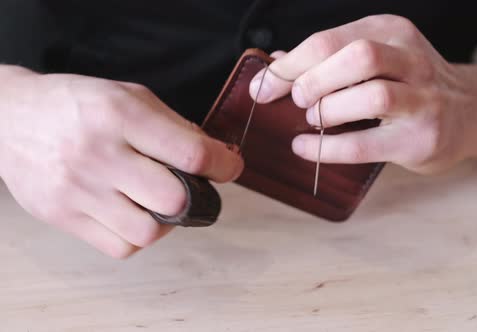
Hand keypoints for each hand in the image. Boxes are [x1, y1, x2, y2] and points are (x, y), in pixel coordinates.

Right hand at [0, 67, 242, 257]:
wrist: (10, 118)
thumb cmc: (77, 105)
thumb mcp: (129, 96)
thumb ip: (174, 126)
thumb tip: (216, 157)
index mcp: (120, 115)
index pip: (191, 153)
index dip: (223, 164)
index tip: (229, 167)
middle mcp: (98, 154)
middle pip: (173, 200)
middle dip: (194, 195)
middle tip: (190, 186)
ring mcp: (77, 190)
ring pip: (148, 231)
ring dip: (165, 220)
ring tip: (156, 201)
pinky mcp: (63, 216)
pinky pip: (121, 247)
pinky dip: (137, 236)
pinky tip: (132, 213)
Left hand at [250, 15, 476, 173]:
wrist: (473, 114)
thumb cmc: (413, 86)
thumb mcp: (379, 59)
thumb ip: (330, 60)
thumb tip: (277, 64)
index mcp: (392, 32)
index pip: (332, 40)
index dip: (290, 65)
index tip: (263, 86)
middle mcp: (412, 60)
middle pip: (357, 57)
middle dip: (315, 79)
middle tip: (298, 100)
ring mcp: (424, 100)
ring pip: (372, 95)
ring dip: (328, 109)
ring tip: (311, 119)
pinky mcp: (422, 138)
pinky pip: (368, 143)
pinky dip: (329, 147)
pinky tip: (306, 147)